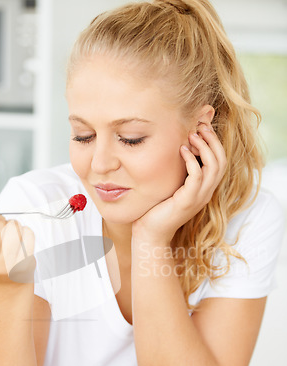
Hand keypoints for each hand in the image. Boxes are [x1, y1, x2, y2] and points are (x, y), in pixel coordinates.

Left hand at [132, 124, 226, 244]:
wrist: (150, 233)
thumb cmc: (157, 209)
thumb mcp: (171, 186)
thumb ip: (178, 171)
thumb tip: (176, 149)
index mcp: (204, 189)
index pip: (220, 162)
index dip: (215, 143)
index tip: (203, 128)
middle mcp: (205, 193)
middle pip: (221, 161)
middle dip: (213, 141)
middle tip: (201, 126)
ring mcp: (198, 198)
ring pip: (214, 167)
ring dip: (205, 147)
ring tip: (192, 134)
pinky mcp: (187, 201)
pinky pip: (197, 176)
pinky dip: (192, 160)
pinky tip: (182, 150)